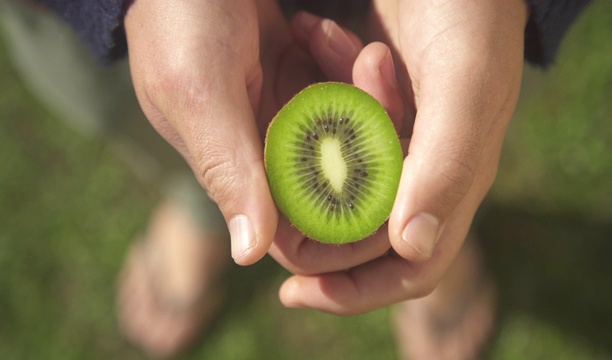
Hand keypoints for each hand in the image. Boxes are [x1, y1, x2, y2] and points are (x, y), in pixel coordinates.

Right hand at [124, 0, 361, 264]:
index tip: (394, 185)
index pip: (305, 235)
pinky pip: (347, 93)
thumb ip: (226, 168)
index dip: (353, 227)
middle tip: (376, 78)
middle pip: (344, 186)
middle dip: (375, 143)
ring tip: (361, 50)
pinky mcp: (302, 82)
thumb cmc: (177, 18)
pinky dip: (348, 64)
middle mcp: (269, 156)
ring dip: (367, 95)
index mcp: (240, 175)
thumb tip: (248, 254)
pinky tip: (320, 29)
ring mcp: (290, 119)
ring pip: (355, 137)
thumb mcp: (197, 91)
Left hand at [275, 0, 528, 313]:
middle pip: (362, 225)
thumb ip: (447, 163)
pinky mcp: (380, 101)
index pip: (410, 265)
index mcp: (458, 178)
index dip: (356, 288)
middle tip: (272, 168)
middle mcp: (431, 168)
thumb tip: (412, 247)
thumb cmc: (472, 10)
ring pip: (341, 166)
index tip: (292, 289)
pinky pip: (336, 115)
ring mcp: (405, 136)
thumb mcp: (466, 83)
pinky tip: (313, 30)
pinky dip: (321, 84)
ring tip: (315, 37)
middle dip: (318, 202)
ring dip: (318, 119)